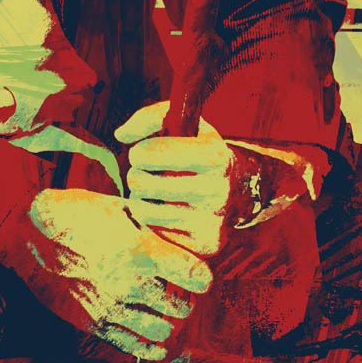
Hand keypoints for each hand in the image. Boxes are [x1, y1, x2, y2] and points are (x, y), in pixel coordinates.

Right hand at [0, 188, 212, 359]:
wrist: (32, 233)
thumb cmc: (76, 213)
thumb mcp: (118, 206)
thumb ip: (151, 223)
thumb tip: (179, 230)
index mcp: (140, 249)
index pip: (194, 275)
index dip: (202, 276)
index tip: (199, 274)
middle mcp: (130, 282)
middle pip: (183, 307)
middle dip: (185, 299)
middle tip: (178, 290)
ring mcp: (113, 306)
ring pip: (163, 330)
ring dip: (168, 322)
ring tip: (163, 310)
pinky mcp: (96, 323)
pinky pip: (137, 348)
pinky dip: (153, 347)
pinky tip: (156, 338)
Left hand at [115, 101, 234, 257]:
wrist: (240, 187)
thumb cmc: (199, 147)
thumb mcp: (185, 122)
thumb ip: (150, 117)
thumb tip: (121, 135)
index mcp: (215, 156)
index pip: (149, 153)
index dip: (139, 151)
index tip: (145, 152)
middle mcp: (218, 191)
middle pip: (140, 182)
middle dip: (137, 173)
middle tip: (149, 173)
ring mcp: (213, 222)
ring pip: (143, 209)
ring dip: (142, 197)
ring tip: (157, 190)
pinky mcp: (205, 245)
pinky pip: (154, 229)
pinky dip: (152, 218)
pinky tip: (167, 209)